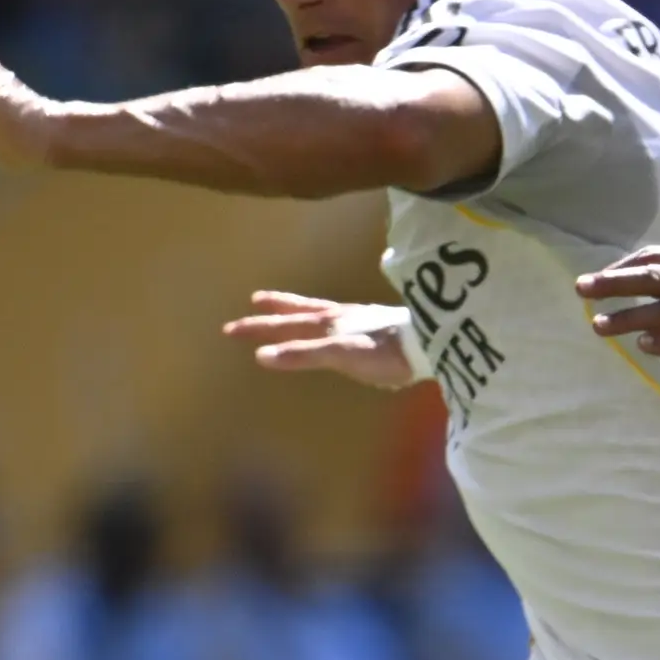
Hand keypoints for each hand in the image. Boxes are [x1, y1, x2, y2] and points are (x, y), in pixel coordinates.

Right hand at [228, 291, 414, 390]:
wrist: (428, 344)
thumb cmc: (383, 351)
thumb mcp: (339, 354)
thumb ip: (303, 354)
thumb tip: (262, 355)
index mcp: (326, 323)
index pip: (284, 324)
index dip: (259, 327)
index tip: (231, 328)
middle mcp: (338, 316)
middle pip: (297, 312)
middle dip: (271, 313)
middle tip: (248, 305)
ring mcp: (357, 318)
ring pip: (317, 309)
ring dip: (295, 307)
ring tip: (281, 303)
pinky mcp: (374, 324)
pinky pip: (337, 315)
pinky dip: (323, 315)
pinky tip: (331, 319)